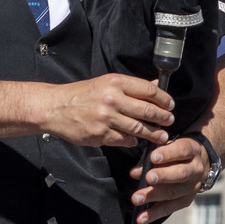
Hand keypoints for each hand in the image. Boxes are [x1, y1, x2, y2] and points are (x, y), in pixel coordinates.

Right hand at [38, 75, 173, 147]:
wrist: (54, 108)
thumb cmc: (82, 94)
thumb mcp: (106, 83)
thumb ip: (131, 86)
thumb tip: (156, 84)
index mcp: (115, 82)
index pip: (149, 90)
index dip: (164, 99)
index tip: (170, 105)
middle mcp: (112, 98)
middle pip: (148, 110)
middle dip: (163, 117)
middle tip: (169, 121)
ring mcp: (106, 118)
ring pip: (139, 128)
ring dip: (154, 133)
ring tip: (161, 136)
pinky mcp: (100, 134)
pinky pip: (125, 140)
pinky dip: (133, 141)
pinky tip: (137, 140)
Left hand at [128, 136, 207, 223]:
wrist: (198, 163)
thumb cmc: (175, 152)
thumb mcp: (166, 146)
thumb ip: (150, 156)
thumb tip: (135, 173)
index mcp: (192, 150)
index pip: (182, 151)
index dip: (168, 154)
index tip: (153, 157)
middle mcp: (195, 169)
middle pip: (181, 173)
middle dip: (163, 176)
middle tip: (148, 178)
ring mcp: (192, 187)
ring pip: (174, 192)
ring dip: (154, 196)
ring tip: (136, 199)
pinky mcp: (186, 200)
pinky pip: (170, 208)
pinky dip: (154, 213)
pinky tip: (141, 218)